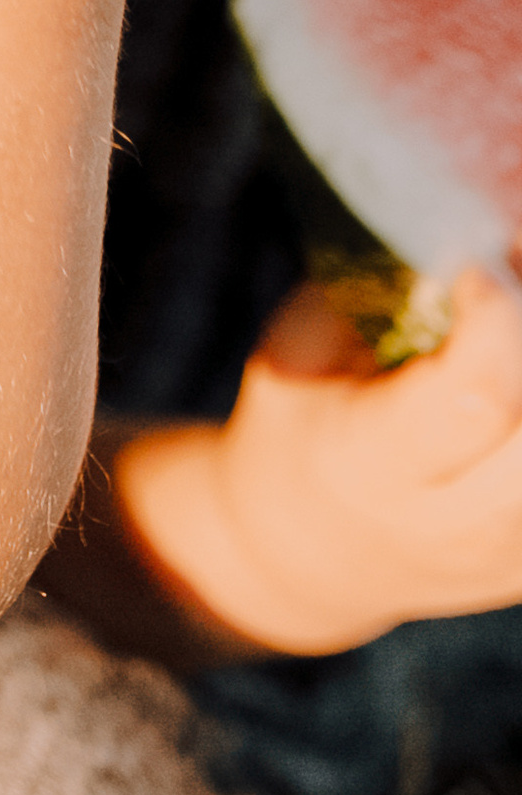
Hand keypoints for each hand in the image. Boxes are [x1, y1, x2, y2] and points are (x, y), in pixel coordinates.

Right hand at [115, 273, 521, 654]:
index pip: (476, 397)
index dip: (495, 319)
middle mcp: (446, 524)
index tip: (473, 271)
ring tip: (509, 334)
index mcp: (367, 464)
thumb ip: (375, 297)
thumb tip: (469, 237)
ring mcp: (501, 557)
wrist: (299, 551)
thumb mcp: (298, 351)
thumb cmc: (295, 425)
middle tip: (512, 283)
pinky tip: (509, 375)